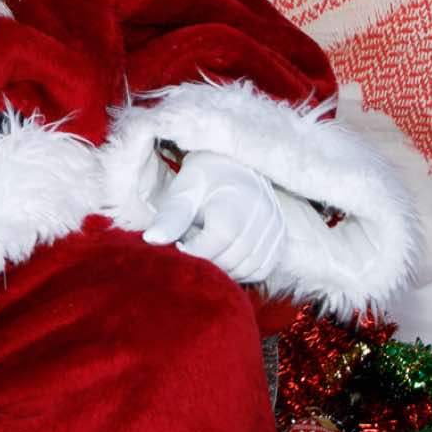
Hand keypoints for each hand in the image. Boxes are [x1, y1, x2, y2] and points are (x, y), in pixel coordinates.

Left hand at [139, 150, 286, 285]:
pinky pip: (261, 269)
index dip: (193, 252)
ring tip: (209, 244)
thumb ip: (170, 217)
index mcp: (234, 207)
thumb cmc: (204, 176)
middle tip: (193, 242)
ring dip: (223, 266)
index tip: (179, 245)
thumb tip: (151, 240)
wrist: (235, 161)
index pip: (213, 247)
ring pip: (246, 269)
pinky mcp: (280, 239)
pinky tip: (226, 253)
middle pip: (229, 261)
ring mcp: (275, 231)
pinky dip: (242, 269)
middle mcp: (261, 220)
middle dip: (206, 259)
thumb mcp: (184, 190)